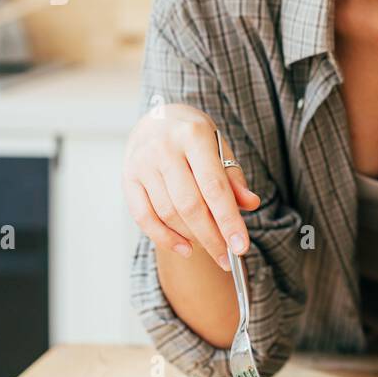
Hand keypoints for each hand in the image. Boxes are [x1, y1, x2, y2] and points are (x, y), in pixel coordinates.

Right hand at [122, 103, 261, 271]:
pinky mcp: (127, 178)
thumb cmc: (194, 136)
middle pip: (189, 205)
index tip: (241, 247)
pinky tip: (184, 248)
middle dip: (211, 237)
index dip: (228, 220)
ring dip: (191, 238)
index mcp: (193, 135)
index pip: (214, 186)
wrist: (157, 118)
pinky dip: (164, 238)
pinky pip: (143, 217)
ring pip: (168, 213)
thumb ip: (233, 177)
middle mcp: (164, 148)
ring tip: (211, 247)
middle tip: (227, 258)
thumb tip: (250, 204)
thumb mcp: (220, 147)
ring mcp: (142, 163)